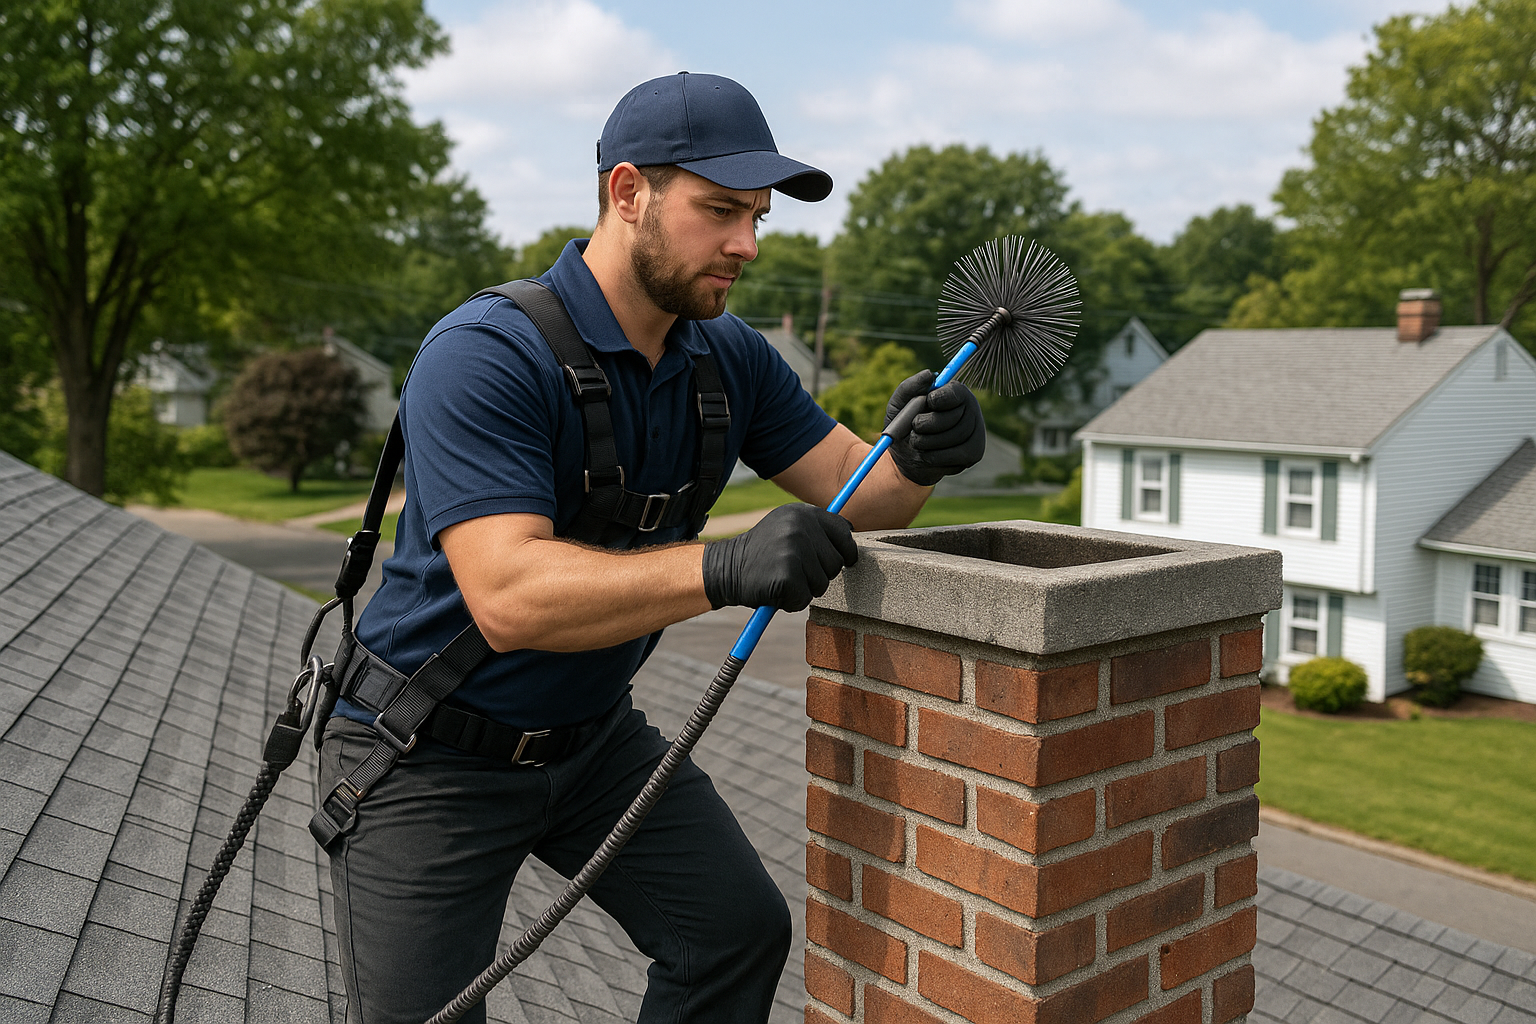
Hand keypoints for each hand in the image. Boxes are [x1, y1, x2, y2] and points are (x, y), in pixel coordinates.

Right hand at [701, 504, 857, 610]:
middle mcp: (799, 527)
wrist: (725, 568)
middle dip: (820, 574)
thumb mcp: (786, 528)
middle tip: (794, 571)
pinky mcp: (786, 576)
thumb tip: (850, 532)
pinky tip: (774, 589)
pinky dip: (791, 601)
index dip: (845, 550)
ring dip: (805, 589)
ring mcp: (793, 551)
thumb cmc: (762, 553)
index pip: (843, 531)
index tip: (839, 560)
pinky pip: (805, 598)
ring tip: (782, 578)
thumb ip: (815, 529)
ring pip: (822, 583)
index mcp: (802, 512)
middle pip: (836, 562)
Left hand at [884, 370, 985, 485]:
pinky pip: (953, 455)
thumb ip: (910, 387)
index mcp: (956, 392)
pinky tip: (925, 454)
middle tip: (914, 426)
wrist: (908, 456)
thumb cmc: (905, 425)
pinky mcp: (974, 453)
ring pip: (953, 437)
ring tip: (915, 442)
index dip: (939, 398)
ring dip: (927, 442)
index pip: (954, 393)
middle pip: (953, 417)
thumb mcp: (900, 405)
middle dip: (927, 424)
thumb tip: (929, 375)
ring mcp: (976, 432)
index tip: (928, 402)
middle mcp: (971, 410)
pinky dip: (933, 456)